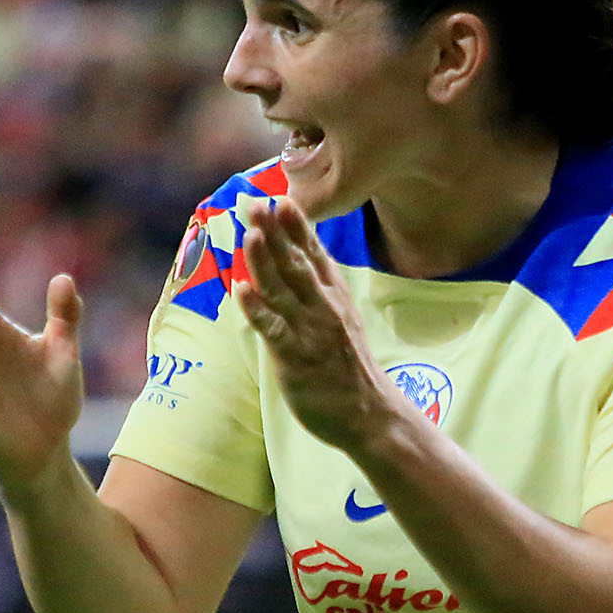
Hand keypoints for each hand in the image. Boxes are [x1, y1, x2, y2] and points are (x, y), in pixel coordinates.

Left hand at [233, 196, 398, 451]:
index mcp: (334, 295)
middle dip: (275, 232)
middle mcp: (324, 307)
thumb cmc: (348, 366)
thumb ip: (318, 289)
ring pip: (283, 290)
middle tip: (255, 203)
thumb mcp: (341, 317)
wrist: (371, 415)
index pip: (314, 253)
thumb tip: (296, 260)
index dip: (297, 226)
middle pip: (295, 263)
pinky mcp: (296, 358)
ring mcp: (311, 331)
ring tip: (250, 233)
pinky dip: (257, 309)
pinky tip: (241, 289)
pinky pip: (273, 329)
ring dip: (265, 260)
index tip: (281, 197)